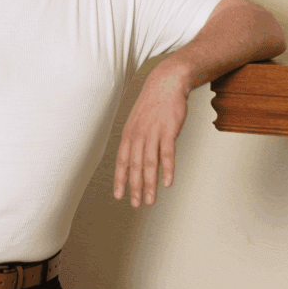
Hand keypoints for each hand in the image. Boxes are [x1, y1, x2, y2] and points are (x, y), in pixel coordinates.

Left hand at [113, 67, 190, 206]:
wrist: (166, 83)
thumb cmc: (153, 105)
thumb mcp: (138, 122)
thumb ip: (137, 141)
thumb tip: (138, 160)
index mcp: (129, 134)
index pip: (122, 161)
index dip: (120, 179)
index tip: (118, 196)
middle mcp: (138, 135)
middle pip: (135, 166)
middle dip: (134, 188)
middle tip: (136, 205)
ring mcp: (153, 133)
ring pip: (149, 164)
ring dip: (150, 184)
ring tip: (150, 200)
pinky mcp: (168, 130)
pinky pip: (167, 154)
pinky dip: (167, 169)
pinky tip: (167, 183)